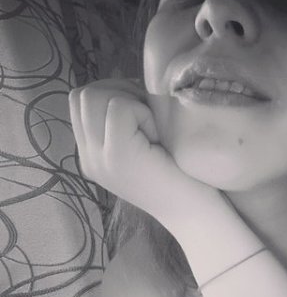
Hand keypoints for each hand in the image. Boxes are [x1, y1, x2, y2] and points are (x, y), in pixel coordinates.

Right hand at [68, 78, 219, 231]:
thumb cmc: (183, 177)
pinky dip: (143, 113)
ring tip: (152, 130)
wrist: (197, 213)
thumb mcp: (146, 142)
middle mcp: (88, 158)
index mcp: (93, 154)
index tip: (144, 115)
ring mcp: (98, 159)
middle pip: (82, 95)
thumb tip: (129, 83)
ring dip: (129, 101)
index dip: (114, 93)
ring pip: (94, 96)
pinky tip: (159, 139)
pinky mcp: (117, 156)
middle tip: (149, 118)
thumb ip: (126, 119)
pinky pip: (119, 107)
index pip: (80, 100)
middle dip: (118, 92)